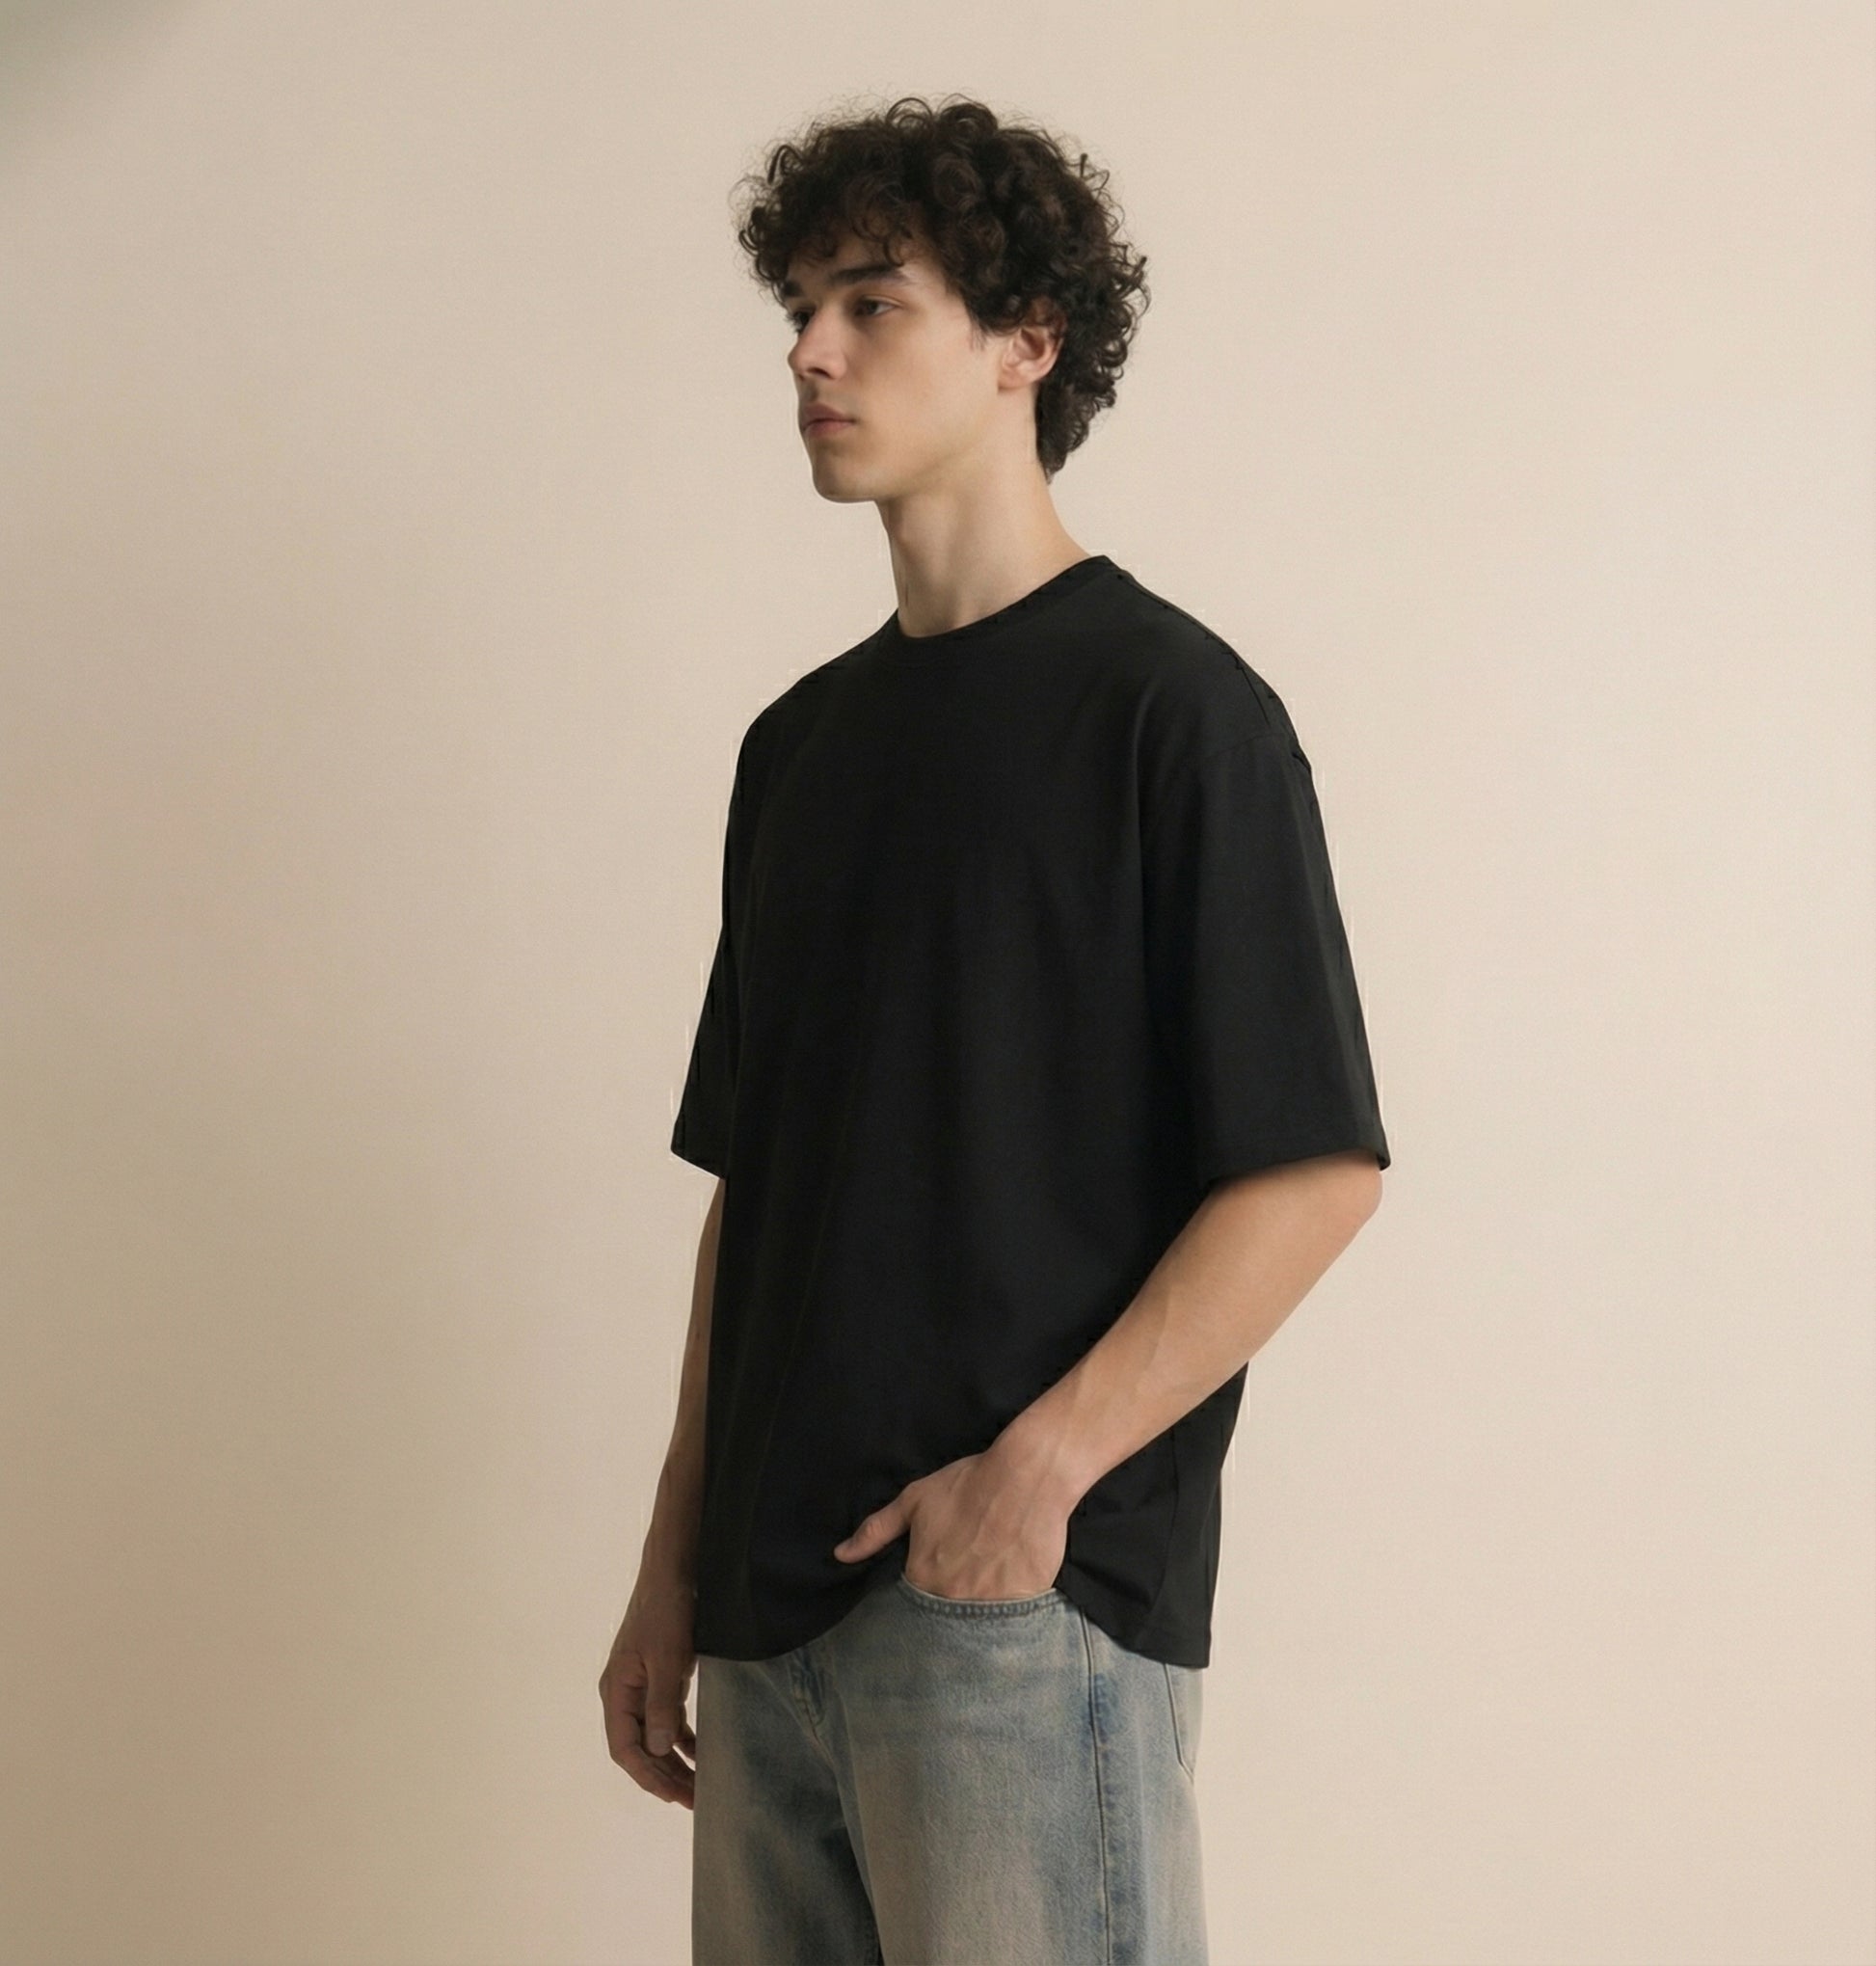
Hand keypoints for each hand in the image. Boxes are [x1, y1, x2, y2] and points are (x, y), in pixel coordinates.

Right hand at [599, 1565, 697, 1808]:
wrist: (673, 1571)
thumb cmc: (667, 1611)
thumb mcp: (668, 1658)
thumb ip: (662, 1704)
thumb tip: (658, 1750)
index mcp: (616, 1691)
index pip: (625, 1748)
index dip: (648, 1776)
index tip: (674, 1796)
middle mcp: (624, 1693)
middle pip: (639, 1748)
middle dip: (664, 1776)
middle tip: (695, 1800)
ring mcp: (641, 1686)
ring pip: (653, 1737)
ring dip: (674, 1761)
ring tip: (699, 1785)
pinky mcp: (659, 1677)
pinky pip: (666, 1719)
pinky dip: (681, 1738)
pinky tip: (700, 1752)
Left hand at [832, 1442, 1070, 1601]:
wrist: (1027, 1474)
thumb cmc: (968, 1483)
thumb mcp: (915, 1501)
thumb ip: (876, 1531)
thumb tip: (840, 1555)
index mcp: (924, 1577)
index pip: (912, 1607)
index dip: (923, 1595)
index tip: (937, 1580)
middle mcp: (954, 1598)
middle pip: (945, 1620)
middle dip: (950, 1606)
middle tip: (964, 1580)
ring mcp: (991, 1605)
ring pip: (977, 1627)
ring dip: (978, 1614)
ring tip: (986, 1586)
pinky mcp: (1025, 1603)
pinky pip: (1012, 1623)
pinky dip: (1008, 1614)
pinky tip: (1010, 1591)